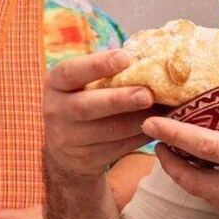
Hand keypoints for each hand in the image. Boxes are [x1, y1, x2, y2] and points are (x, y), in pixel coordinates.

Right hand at [43, 51, 155, 177]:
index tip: (125, 58)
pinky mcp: (85, 159)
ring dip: (138, 120)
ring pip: (108, 130)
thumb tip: (151, 59)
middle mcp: (56, 111)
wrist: (65, 151)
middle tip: (147, 94)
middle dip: (119, 100)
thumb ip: (108, 74)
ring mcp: (68, 139)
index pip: (71, 72)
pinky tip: (157, 126)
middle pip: (87, 106)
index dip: (98, 65)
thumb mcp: (83, 85)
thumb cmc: (85, 101)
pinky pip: (119, 147)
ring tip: (162, 110)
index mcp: (57, 84)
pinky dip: (141, 136)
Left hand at [143, 30, 218, 218]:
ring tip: (180, 156)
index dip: (174, 135)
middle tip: (156, 144)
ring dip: (189, 178)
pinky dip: (212, 190)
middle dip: (169, 163)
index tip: (153, 124)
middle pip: (194, 181)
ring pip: (208, 197)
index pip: (207, 147)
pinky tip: (213, 174)